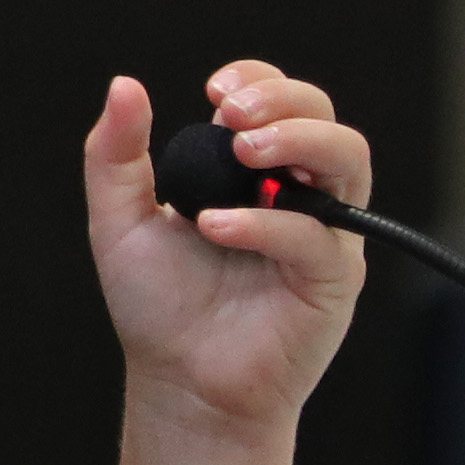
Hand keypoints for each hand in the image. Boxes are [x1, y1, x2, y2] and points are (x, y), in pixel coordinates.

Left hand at [81, 62, 362, 433]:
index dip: (259, 82)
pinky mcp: (332, 279)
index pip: (280, 103)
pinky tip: (216, 227)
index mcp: (253, 174)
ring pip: (348, 160)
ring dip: (298, 140)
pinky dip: (267, 222)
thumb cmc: (158, 304)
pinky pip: (316, 236)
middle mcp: (297, 195)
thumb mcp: (119, 219)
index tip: (214, 89)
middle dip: (284, 102)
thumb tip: (125, 85)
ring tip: (243, 149)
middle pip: (326, 119)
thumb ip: (116, 154)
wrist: (178, 382)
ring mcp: (322, 235)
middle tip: (231, 115)